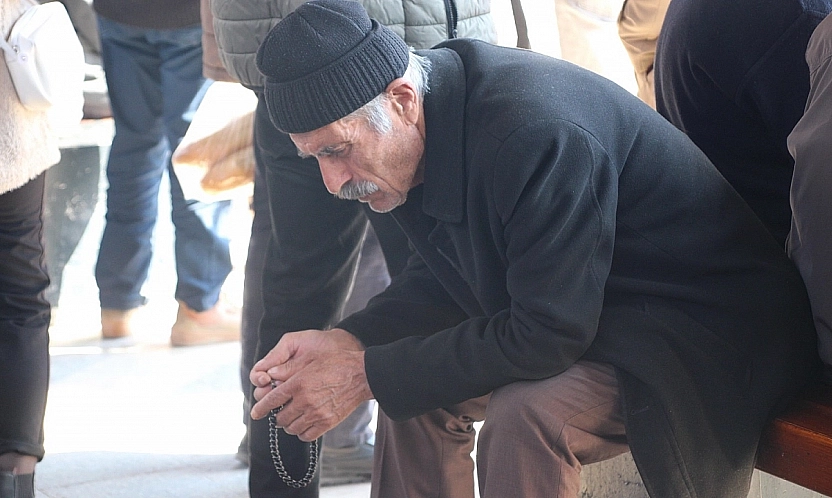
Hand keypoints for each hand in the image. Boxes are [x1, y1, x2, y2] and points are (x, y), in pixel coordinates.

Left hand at [249, 329, 371, 441]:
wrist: (361, 375)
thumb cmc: (337, 364)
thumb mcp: (311, 361)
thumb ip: (291, 371)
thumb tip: (272, 378)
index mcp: (299, 383)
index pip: (272, 400)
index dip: (260, 408)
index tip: (255, 413)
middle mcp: (305, 400)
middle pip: (280, 417)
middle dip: (278, 415)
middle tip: (282, 411)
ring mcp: (316, 414)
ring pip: (291, 428)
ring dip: (289, 424)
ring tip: (294, 417)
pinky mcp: (327, 423)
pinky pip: (306, 435)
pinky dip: (302, 432)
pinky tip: (304, 424)